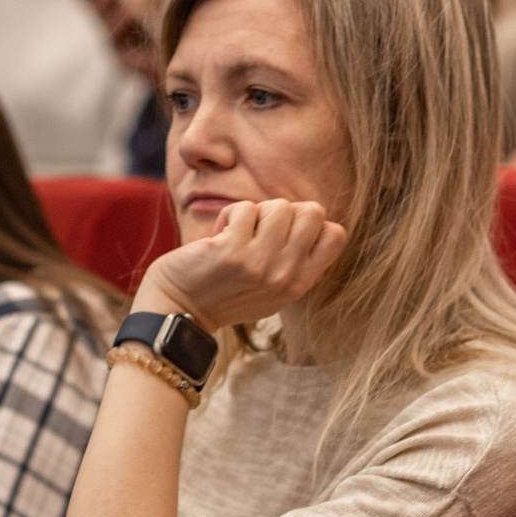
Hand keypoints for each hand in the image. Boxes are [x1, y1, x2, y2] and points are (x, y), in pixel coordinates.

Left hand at [137, 199, 345, 331]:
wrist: (180, 311)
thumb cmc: (225, 293)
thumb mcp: (274, 290)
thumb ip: (297, 262)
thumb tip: (316, 221)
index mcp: (301, 284)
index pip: (335, 235)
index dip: (311, 224)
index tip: (283, 235)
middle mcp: (286, 275)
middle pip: (312, 212)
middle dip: (284, 212)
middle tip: (259, 231)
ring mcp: (260, 263)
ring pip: (280, 206)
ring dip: (256, 212)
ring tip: (238, 233)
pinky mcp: (231, 251)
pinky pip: (245, 208)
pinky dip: (229, 215)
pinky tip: (218, 236)